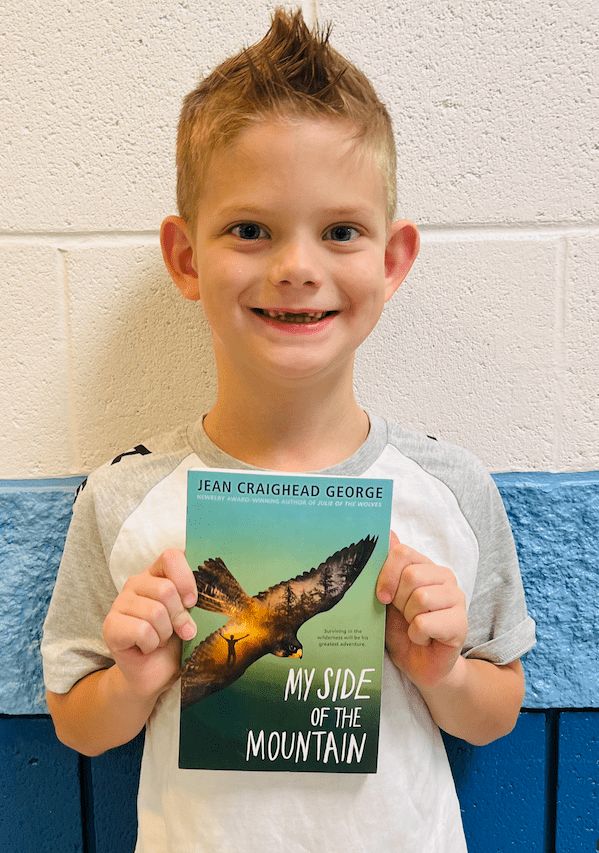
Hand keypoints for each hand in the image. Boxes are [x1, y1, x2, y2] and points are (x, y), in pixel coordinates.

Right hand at [102, 549, 197, 698]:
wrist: (155, 674)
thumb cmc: (175, 640)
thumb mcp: (190, 615)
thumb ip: (192, 598)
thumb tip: (200, 597)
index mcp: (156, 574)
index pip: (171, 556)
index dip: (186, 579)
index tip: (192, 602)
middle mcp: (135, 583)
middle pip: (166, 589)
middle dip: (179, 616)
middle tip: (178, 631)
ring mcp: (120, 603)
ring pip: (155, 612)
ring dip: (164, 634)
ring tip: (159, 639)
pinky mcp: (110, 626)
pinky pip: (142, 630)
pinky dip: (152, 644)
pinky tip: (147, 647)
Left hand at [376, 532, 467, 689]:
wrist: (419, 664)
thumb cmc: (401, 628)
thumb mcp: (387, 596)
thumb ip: (386, 567)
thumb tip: (387, 532)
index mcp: (425, 565)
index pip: (402, 553)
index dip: (386, 575)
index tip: (381, 596)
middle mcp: (444, 577)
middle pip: (411, 576)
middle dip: (399, 601)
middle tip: (405, 615)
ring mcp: (457, 598)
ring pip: (420, 598)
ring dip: (409, 619)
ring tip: (415, 627)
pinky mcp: (461, 623)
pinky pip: (426, 623)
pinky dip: (417, 635)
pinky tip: (424, 639)